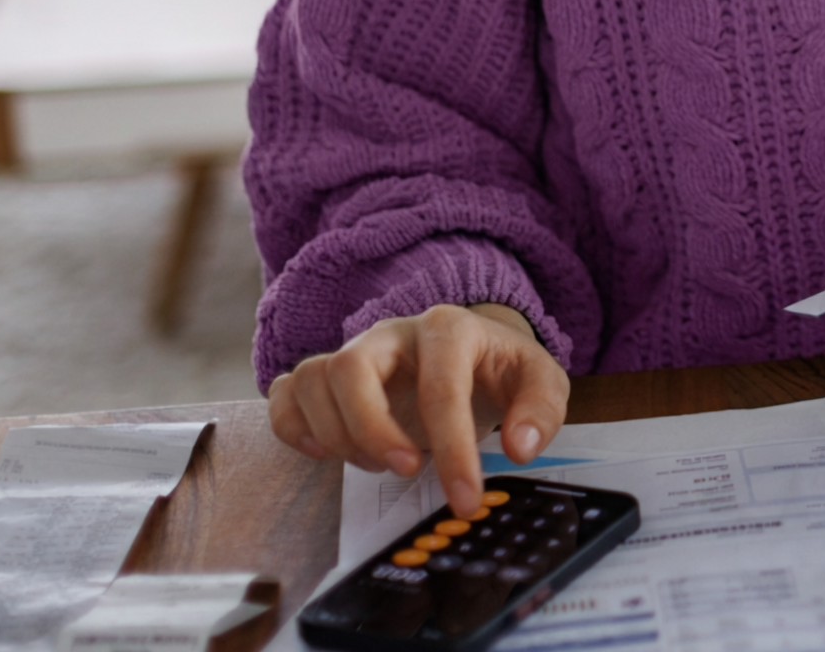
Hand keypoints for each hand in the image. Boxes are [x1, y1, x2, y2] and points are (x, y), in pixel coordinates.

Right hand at [268, 303, 568, 515]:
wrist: (474, 352)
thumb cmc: (501, 370)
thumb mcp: (540, 382)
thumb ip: (540, 411)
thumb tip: (519, 448)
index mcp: (448, 329)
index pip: (440, 386)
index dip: (451, 447)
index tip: (464, 496)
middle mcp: (390, 333)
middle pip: (350, 369)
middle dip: (372, 431)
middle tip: (406, 472)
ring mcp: (352, 351)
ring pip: (312, 380)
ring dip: (339, 435)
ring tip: (381, 464)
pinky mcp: (327, 375)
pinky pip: (285, 393)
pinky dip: (294, 428)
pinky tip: (327, 453)